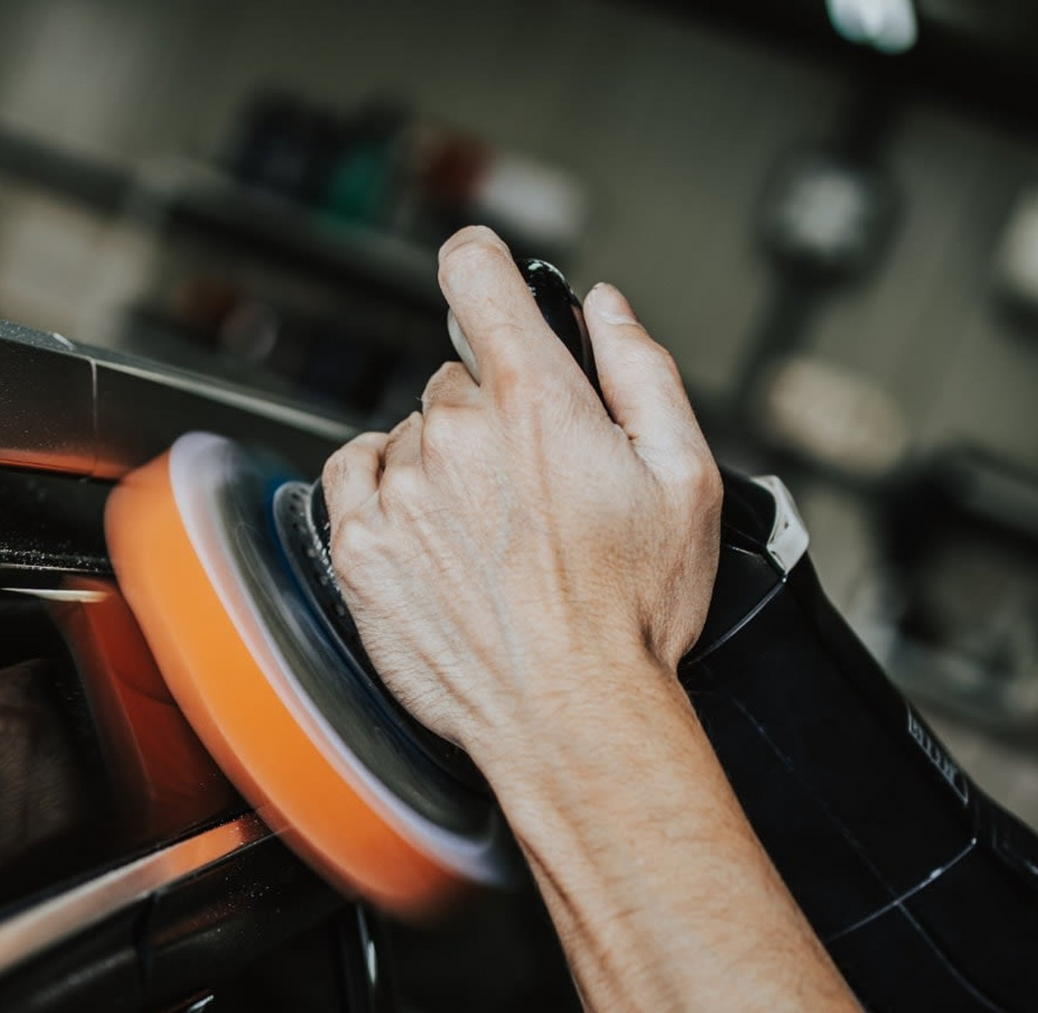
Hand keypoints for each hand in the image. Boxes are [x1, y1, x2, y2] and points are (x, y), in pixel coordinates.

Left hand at [322, 226, 719, 772]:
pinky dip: (383, 493)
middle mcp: (457, 436)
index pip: (476, 274)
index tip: (484, 285)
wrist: (571, 717)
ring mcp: (401, 491)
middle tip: (533, 488)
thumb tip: (604, 309)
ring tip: (491, 537)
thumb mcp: (687, 478)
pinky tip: (431, 535)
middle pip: (455, 380)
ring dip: (441, 467)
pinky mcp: (360, 547)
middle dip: (491, 416)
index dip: (481, 270)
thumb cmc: (631, 616)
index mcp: (538, 403)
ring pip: (410, 437)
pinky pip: (351, 478)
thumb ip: (642, 371)